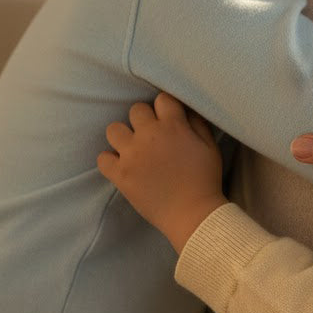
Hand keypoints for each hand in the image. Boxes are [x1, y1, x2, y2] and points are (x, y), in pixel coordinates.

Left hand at [97, 92, 225, 252]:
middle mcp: (149, 135)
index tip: (170, 117)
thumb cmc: (205, 179)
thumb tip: (186, 109)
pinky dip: (110, 160)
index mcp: (173, 126)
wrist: (192, 213)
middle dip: (145, 119)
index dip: (166, 107)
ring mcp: (131, 155)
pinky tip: (122, 166)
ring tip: (133, 148)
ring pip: (113, 130)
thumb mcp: (210, 146)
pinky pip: (102, 158)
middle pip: (136, 110)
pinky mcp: (119, 174)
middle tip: (153, 135)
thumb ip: (197, 123)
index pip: (162, 99)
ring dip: (123, 136)